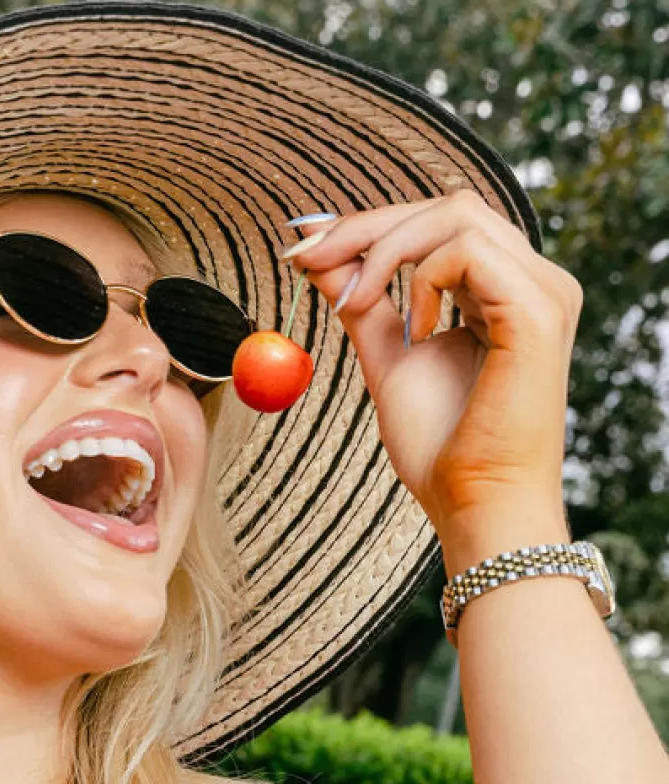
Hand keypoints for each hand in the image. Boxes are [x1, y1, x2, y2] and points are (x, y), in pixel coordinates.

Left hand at [283, 193, 580, 541]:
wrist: (476, 508)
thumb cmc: (442, 453)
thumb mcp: (389, 362)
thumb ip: (363, 305)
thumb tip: (319, 258)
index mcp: (506, 292)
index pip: (442, 225)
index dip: (371, 227)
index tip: (306, 249)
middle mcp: (535, 282)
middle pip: (449, 207)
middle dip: (368, 227)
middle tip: (309, 258)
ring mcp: (544, 291)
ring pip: (458, 215)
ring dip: (387, 251)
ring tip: (357, 306)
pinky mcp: (537, 310)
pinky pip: (469, 249)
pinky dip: (422, 277)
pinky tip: (414, 331)